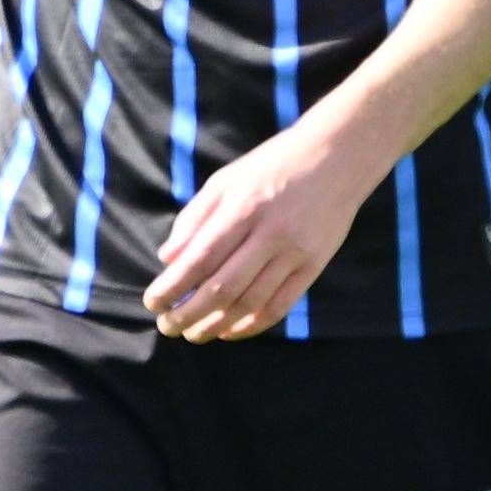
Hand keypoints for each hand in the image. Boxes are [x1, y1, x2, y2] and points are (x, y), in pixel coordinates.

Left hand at [144, 113, 371, 341]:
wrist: (337, 157)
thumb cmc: (272, 165)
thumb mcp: (226, 180)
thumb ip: (195, 218)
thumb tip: (167, 259)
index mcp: (244, 207)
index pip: (200, 259)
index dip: (173, 287)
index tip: (153, 303)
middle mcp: (271, 233)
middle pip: (223, 288)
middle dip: (188, 314)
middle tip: (167, 326)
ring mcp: (296, 253)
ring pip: (250, 304)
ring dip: (216, 325)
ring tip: (193, 333)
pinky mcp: (314, 266)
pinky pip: (279, 306)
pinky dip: (251, 326)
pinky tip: (229, 331)